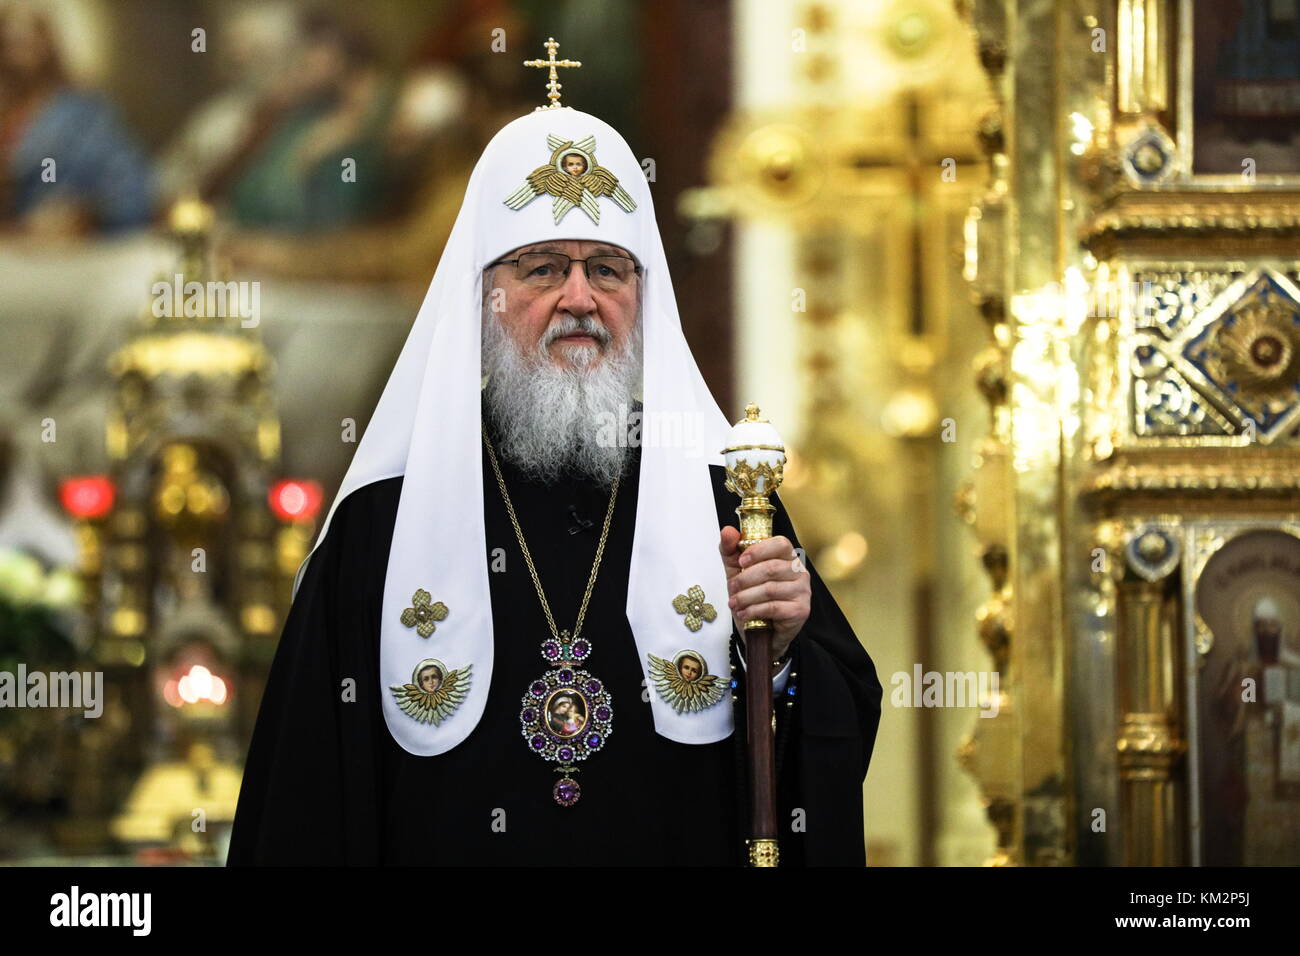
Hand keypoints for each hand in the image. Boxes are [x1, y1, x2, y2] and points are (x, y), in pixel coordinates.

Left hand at [718, 527, 809, 663]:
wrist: (761, 630)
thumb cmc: (753, 596)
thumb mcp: (737, 571)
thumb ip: (731, 550)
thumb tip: (728, 531)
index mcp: (787, 557)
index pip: (780, 543)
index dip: (759, 550)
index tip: (741, 561)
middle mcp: (799, 572)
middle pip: (771, 568)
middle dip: (745, 579)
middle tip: (732, 587)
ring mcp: (803, 591)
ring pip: (770, 589)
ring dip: (746, 597)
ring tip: (734, 603)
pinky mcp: (801, 610)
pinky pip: (774, 607)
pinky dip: (753, 610)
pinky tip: (745, 614)